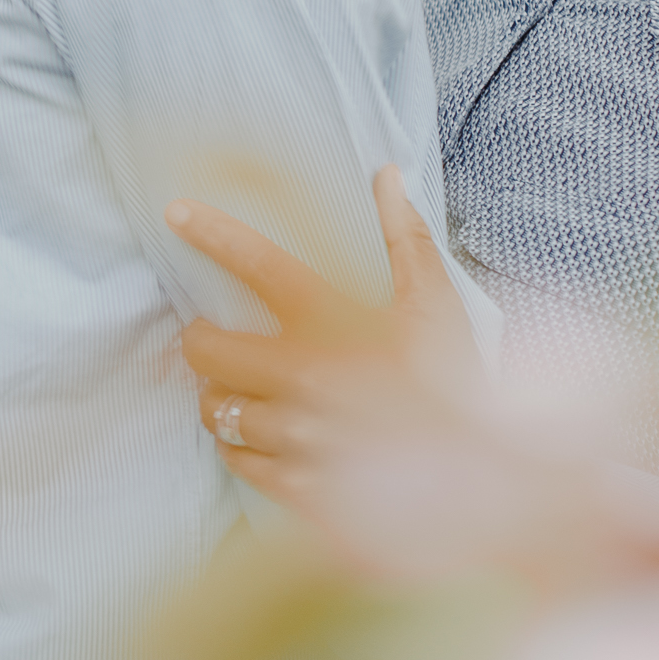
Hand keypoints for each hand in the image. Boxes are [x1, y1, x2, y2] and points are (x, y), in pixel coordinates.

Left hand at [167, 169, 658, 587]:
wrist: (484, 485)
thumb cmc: (459, 384)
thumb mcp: (437, 302)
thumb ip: (405, 235)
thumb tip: (386, 172)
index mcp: (334, 321)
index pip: (257, 263)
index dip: (212, 231)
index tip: (175, 212)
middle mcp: (303, 376)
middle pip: (208, 351)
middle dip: (200, 344)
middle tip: (211, 342)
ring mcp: (296, 436)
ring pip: (219, 413)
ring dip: (221, 400)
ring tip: (242, 395)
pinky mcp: (298, 487)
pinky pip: (241, 464)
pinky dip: (242, 449)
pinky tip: (265, 440)